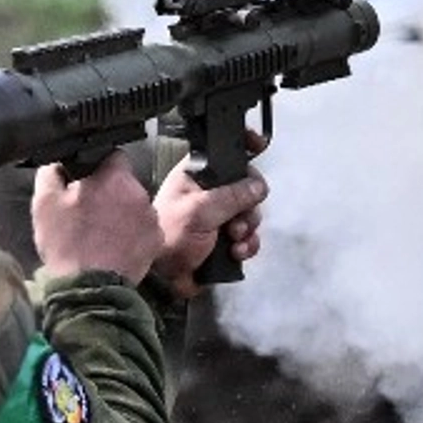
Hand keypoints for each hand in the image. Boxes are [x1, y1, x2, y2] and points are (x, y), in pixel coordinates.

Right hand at [33, 150, 164, 282]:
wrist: (88, 288)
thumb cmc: (66, 244)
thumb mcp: (44, 203)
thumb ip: (51, 173)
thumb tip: (58, 165)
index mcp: (113, 178)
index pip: (113, 155)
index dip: (99, 166)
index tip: (88, 181)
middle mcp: (139, 193)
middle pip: (125, 182)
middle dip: (110, 192)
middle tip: (90, 211)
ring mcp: (151, 218)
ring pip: (135, 205)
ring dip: (122, 212)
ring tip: (102, 232)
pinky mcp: (156, 241)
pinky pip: (144, 228)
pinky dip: (132, 233)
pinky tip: (114, 246)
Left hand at [150, 139, 269, 298]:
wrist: (164, 277)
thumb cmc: (169, 238)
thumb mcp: (200, 211)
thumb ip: (231, 196)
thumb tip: (257, 187)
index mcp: (196, 176)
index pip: (224, 152)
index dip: (243, 147)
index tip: (258, 145)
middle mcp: (209, 193)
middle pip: (247, 188)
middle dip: (249, 207)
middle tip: (236, 220)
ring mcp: (218, 216)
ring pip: (250, 214)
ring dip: (248, 229)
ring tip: (233, 239)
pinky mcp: (224, 239)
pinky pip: (248, 237)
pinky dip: (247, 245)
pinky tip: (236, 252)